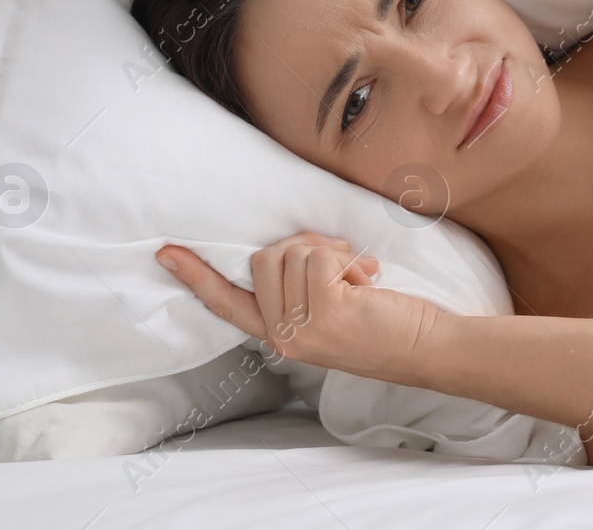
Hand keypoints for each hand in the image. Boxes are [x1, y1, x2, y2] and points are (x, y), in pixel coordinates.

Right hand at [156, 232, 445, 385]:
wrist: (426, 348)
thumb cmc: (387, 322)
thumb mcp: (334, 309)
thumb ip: (303, 289)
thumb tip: (293, 249)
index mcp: (281, 336)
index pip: (228, 304)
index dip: (196, 276)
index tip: (166, 252)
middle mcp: (284, 338)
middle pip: (265, 258)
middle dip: (304, 245)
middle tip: (343, 263)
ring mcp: (300, 328)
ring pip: (291, 253)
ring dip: (331, 252)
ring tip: (358, 276)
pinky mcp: (323, 313)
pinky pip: (318, 257)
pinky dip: (347, 259)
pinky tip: (368, 281)